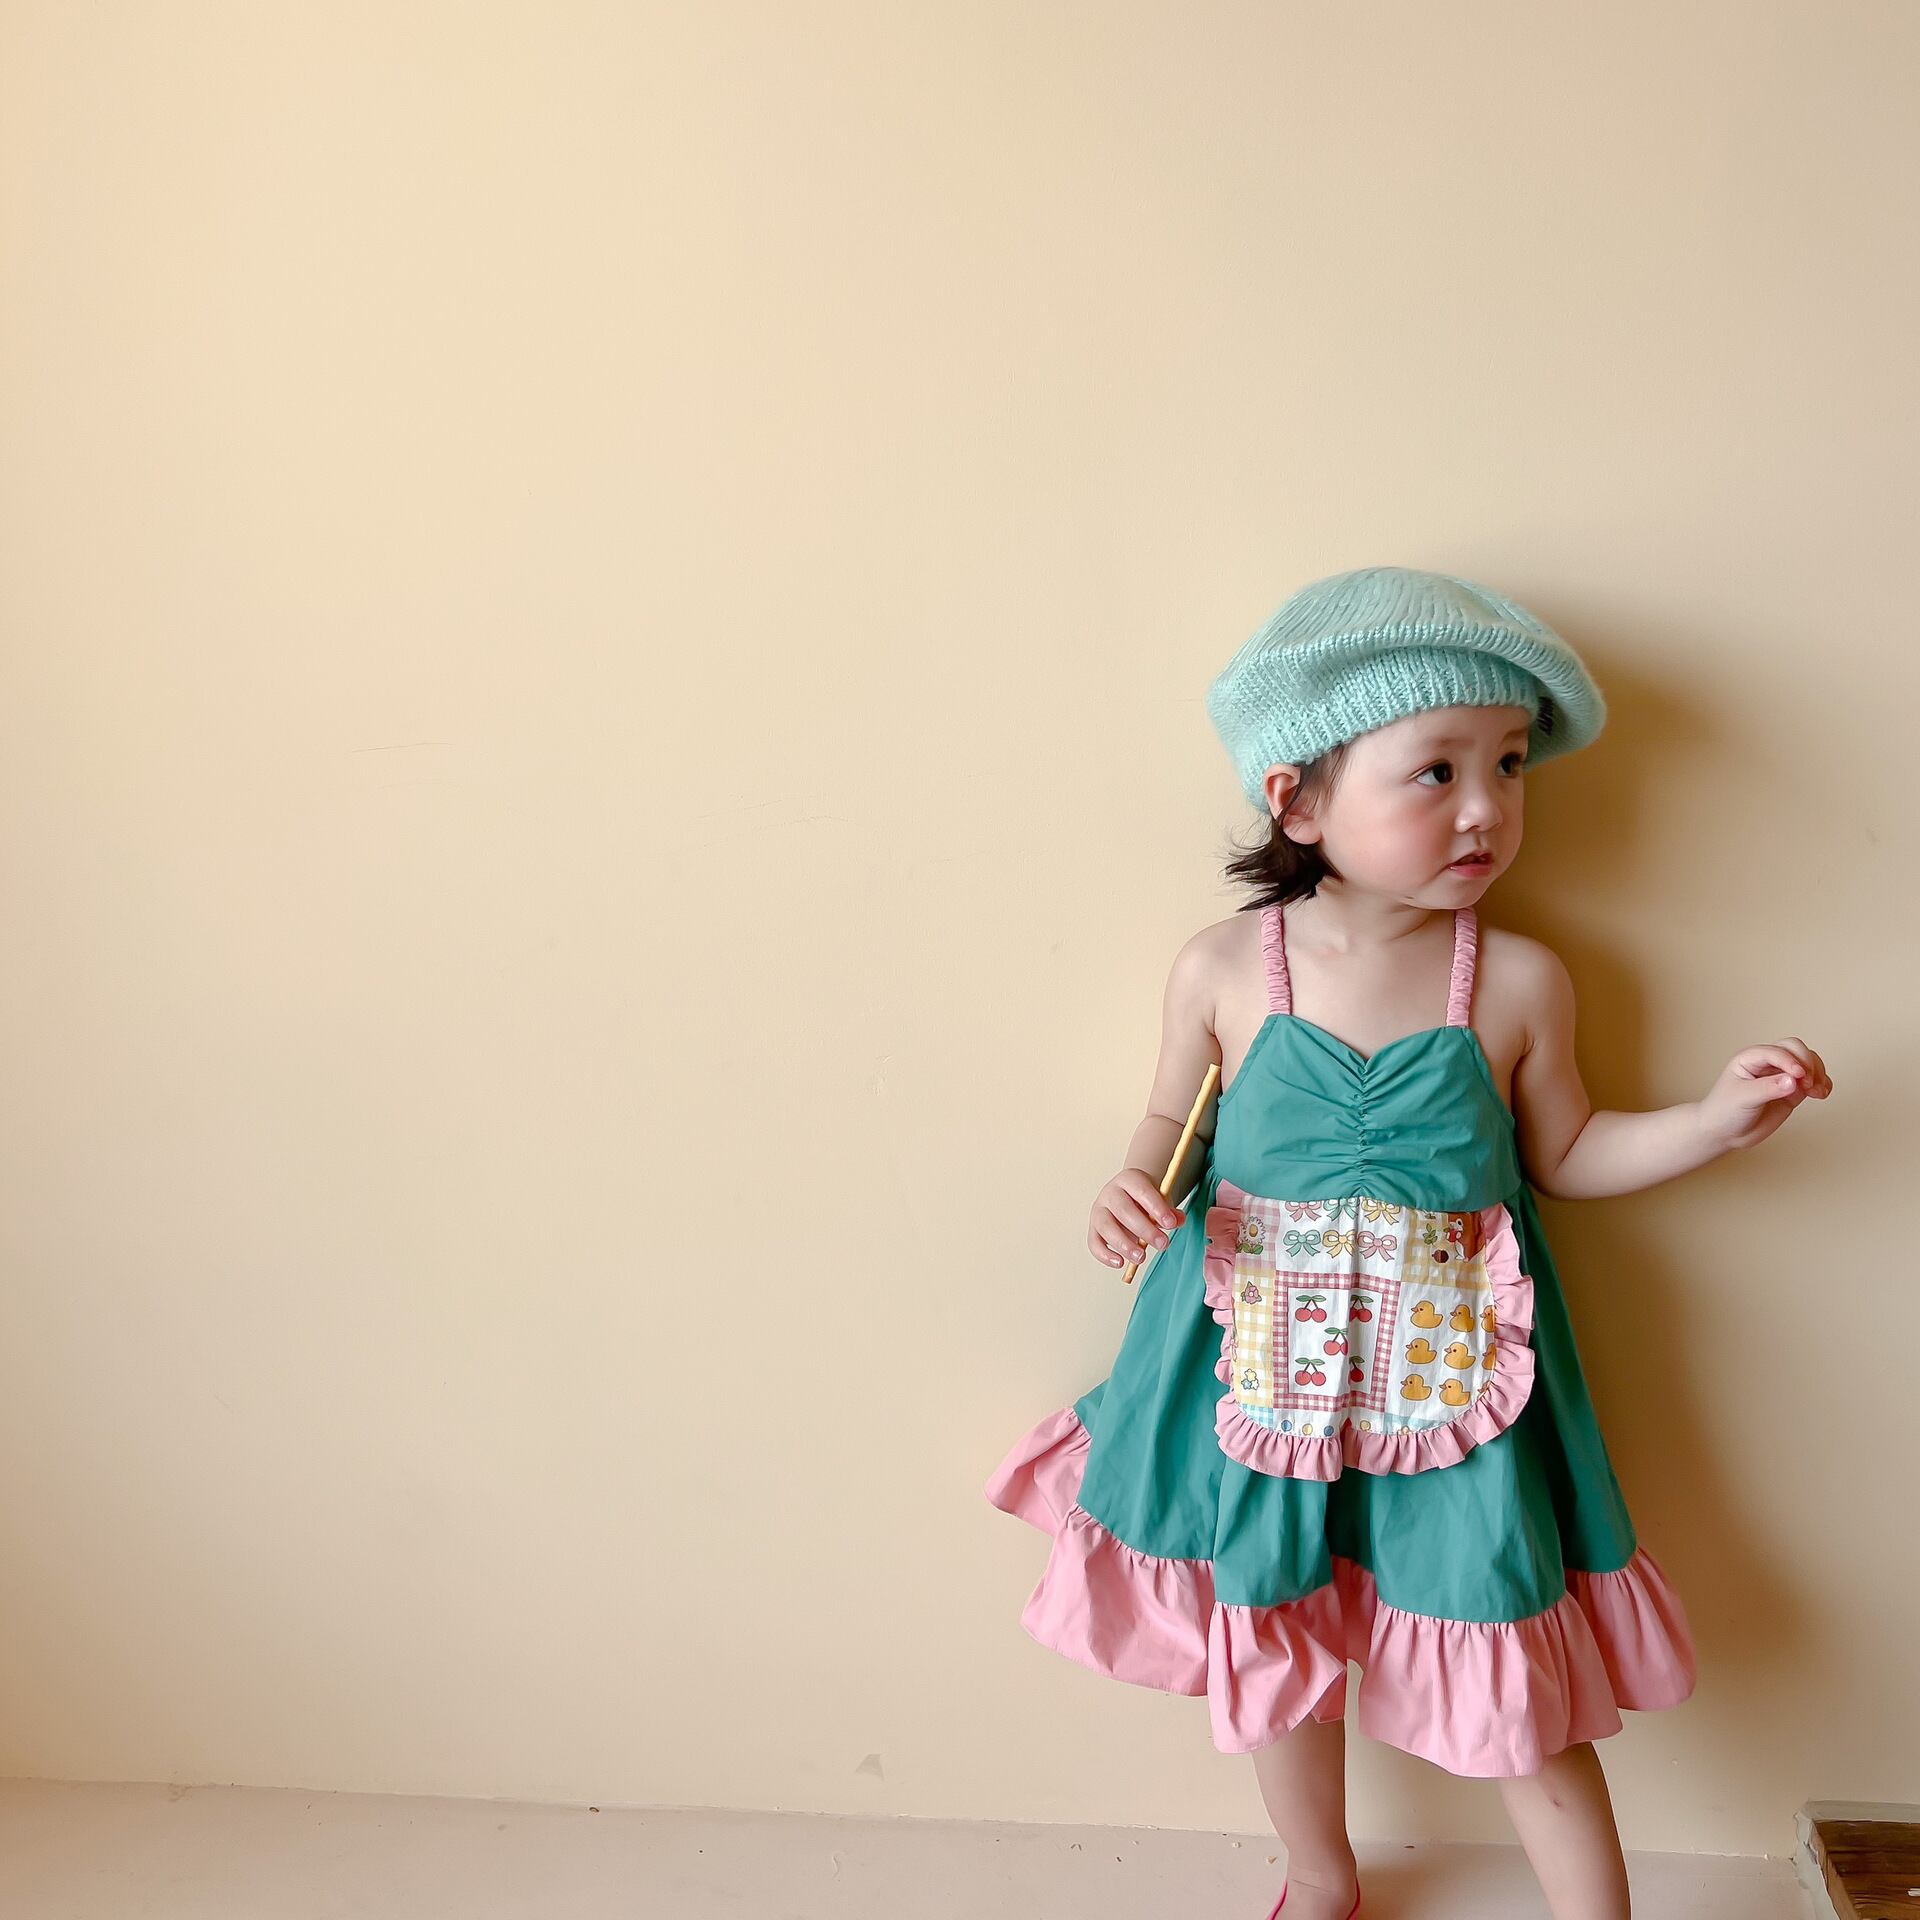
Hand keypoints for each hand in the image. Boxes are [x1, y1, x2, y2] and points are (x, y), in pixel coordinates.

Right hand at [1089, 1170, 1183, 1268]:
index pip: (1142, 1191)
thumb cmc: (1146, 1202)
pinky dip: (1105, 1255)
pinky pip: (1093, 1243)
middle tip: (1163, 1244)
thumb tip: (1179, 1220)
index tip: (1171, 1224)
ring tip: (1141, 1258)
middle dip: (1145, 1230)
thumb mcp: (1160, 1201)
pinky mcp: (1092, 1228)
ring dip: (1124, 1244)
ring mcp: (1099, 1210)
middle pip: (1123, 1210)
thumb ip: (1169, 1212)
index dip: (1156, 1207)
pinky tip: (1120, 1263)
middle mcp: (1110, 1192)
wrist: (1128, 1197)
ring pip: (1106, 1226)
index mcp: (1129, 1180)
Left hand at [1697, 1037, 1831, 1152]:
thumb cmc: (1725, 1111)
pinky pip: (1813, 1082)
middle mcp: (1767, 1064)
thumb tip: (1793, 1081)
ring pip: (1808, 1063)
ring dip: (1818, 1073)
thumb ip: (1768, 1089)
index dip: (1790, 1060)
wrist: (1725, 1133)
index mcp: (1750, 1058)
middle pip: (1796, 1049)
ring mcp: (1781, 1077)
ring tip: (1817, 1092)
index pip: (1776, 1051)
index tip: (1799, 1075)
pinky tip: (1822, 1093)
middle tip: (1807, 1083)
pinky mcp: (1792, 1091)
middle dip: (1807, 1063)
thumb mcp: (1743, 1098)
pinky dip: (1822, 1084)